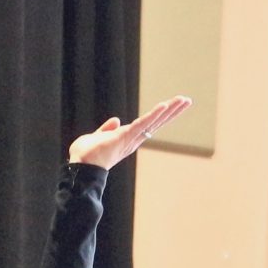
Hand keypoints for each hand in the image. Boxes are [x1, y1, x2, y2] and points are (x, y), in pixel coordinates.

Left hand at [68, 94, 191, 168]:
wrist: (80, 167)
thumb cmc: (86, 156)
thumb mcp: (97, 137)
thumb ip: (106, 129)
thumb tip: (116, 119)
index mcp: (127, 139)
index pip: (148, 124)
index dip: (160, 115)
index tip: (171, 106)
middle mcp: (133, 140)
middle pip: (157, 122)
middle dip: (172, 111)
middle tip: (187, 101)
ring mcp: (131, 138)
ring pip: (155, 121)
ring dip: (170, 110)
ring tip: (184, 100)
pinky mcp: (126, 136)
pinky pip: (143, 123)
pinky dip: (154, 114)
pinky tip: (165, 106)